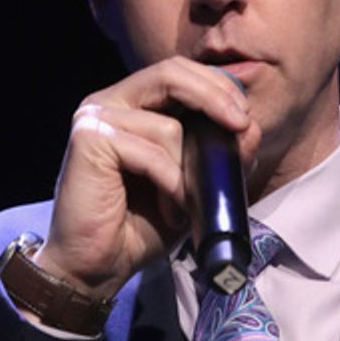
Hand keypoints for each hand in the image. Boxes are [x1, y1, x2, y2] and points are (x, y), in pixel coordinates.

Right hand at [37, 58, 260, 297]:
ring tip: (184, 205)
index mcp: (131, 106)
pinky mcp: (89, 139)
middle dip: (215, 97)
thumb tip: (250, 126)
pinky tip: (169, 210)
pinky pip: (151, 151)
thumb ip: (216, 155)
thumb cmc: (139, 227)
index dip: (216, 87)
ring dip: (187, 172)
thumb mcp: (190, 186)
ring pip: (168, 126)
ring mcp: (95, 118)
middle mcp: (109, 103)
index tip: (245, 119)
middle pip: (171, 73)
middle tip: (241, 126)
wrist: (96, 266)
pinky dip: (170, 183)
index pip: (178, 73)